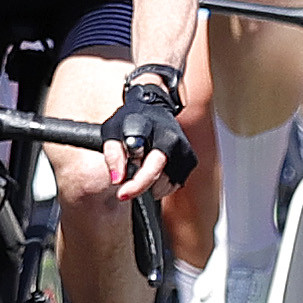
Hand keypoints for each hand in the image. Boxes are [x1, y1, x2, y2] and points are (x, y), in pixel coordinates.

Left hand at [101, 81, 194, 201]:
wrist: (155, 107)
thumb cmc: (131, 119)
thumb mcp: (112, 130)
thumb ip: (113, 154)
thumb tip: (117, 179)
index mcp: (151, 129)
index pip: (145, 161)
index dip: (135, 182)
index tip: (122, 194)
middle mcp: (172, 139)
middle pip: (157, 176)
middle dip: (139, 187)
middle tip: (125, 190)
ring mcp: (184, 150)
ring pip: (166, 183)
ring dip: (150, 185)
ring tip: (139, 171)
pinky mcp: (190, 159)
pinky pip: (175, 183)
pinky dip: (161, 184)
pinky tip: (153, 172)